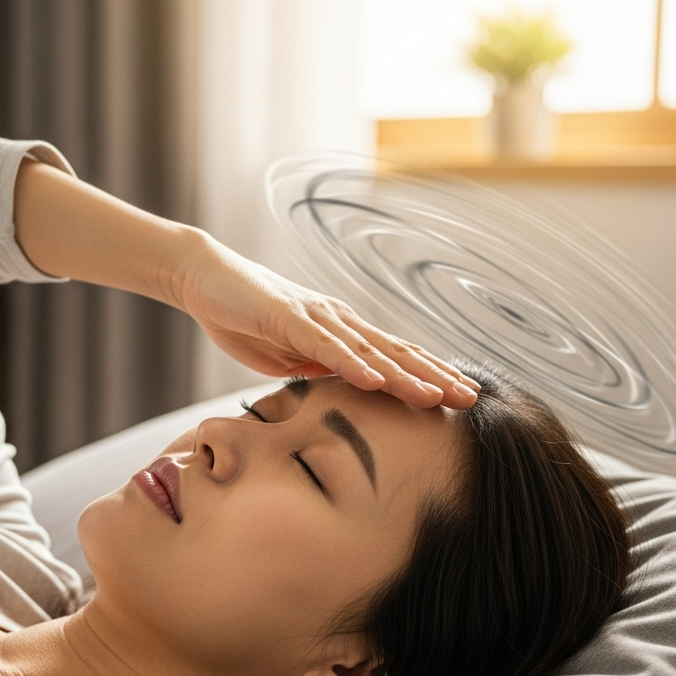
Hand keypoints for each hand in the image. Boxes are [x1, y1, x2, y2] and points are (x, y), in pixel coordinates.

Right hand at [178, 236, 479, 408]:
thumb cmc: (244, 316)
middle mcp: (338, 321)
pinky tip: (375, 381)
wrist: (204, 277)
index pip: (393, 356)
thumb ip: (316, 367)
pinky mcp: (287, 317)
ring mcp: (315, 317)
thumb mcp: (287, 356)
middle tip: (471, 397)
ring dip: (403, 374)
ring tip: (435, 395)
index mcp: (340, 333)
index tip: (460, 396)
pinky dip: (351, 364)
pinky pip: (324, 345)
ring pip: (368, 350)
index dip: (428, 375)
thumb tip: (343, 383)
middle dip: (434, 375)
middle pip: (394, 352)